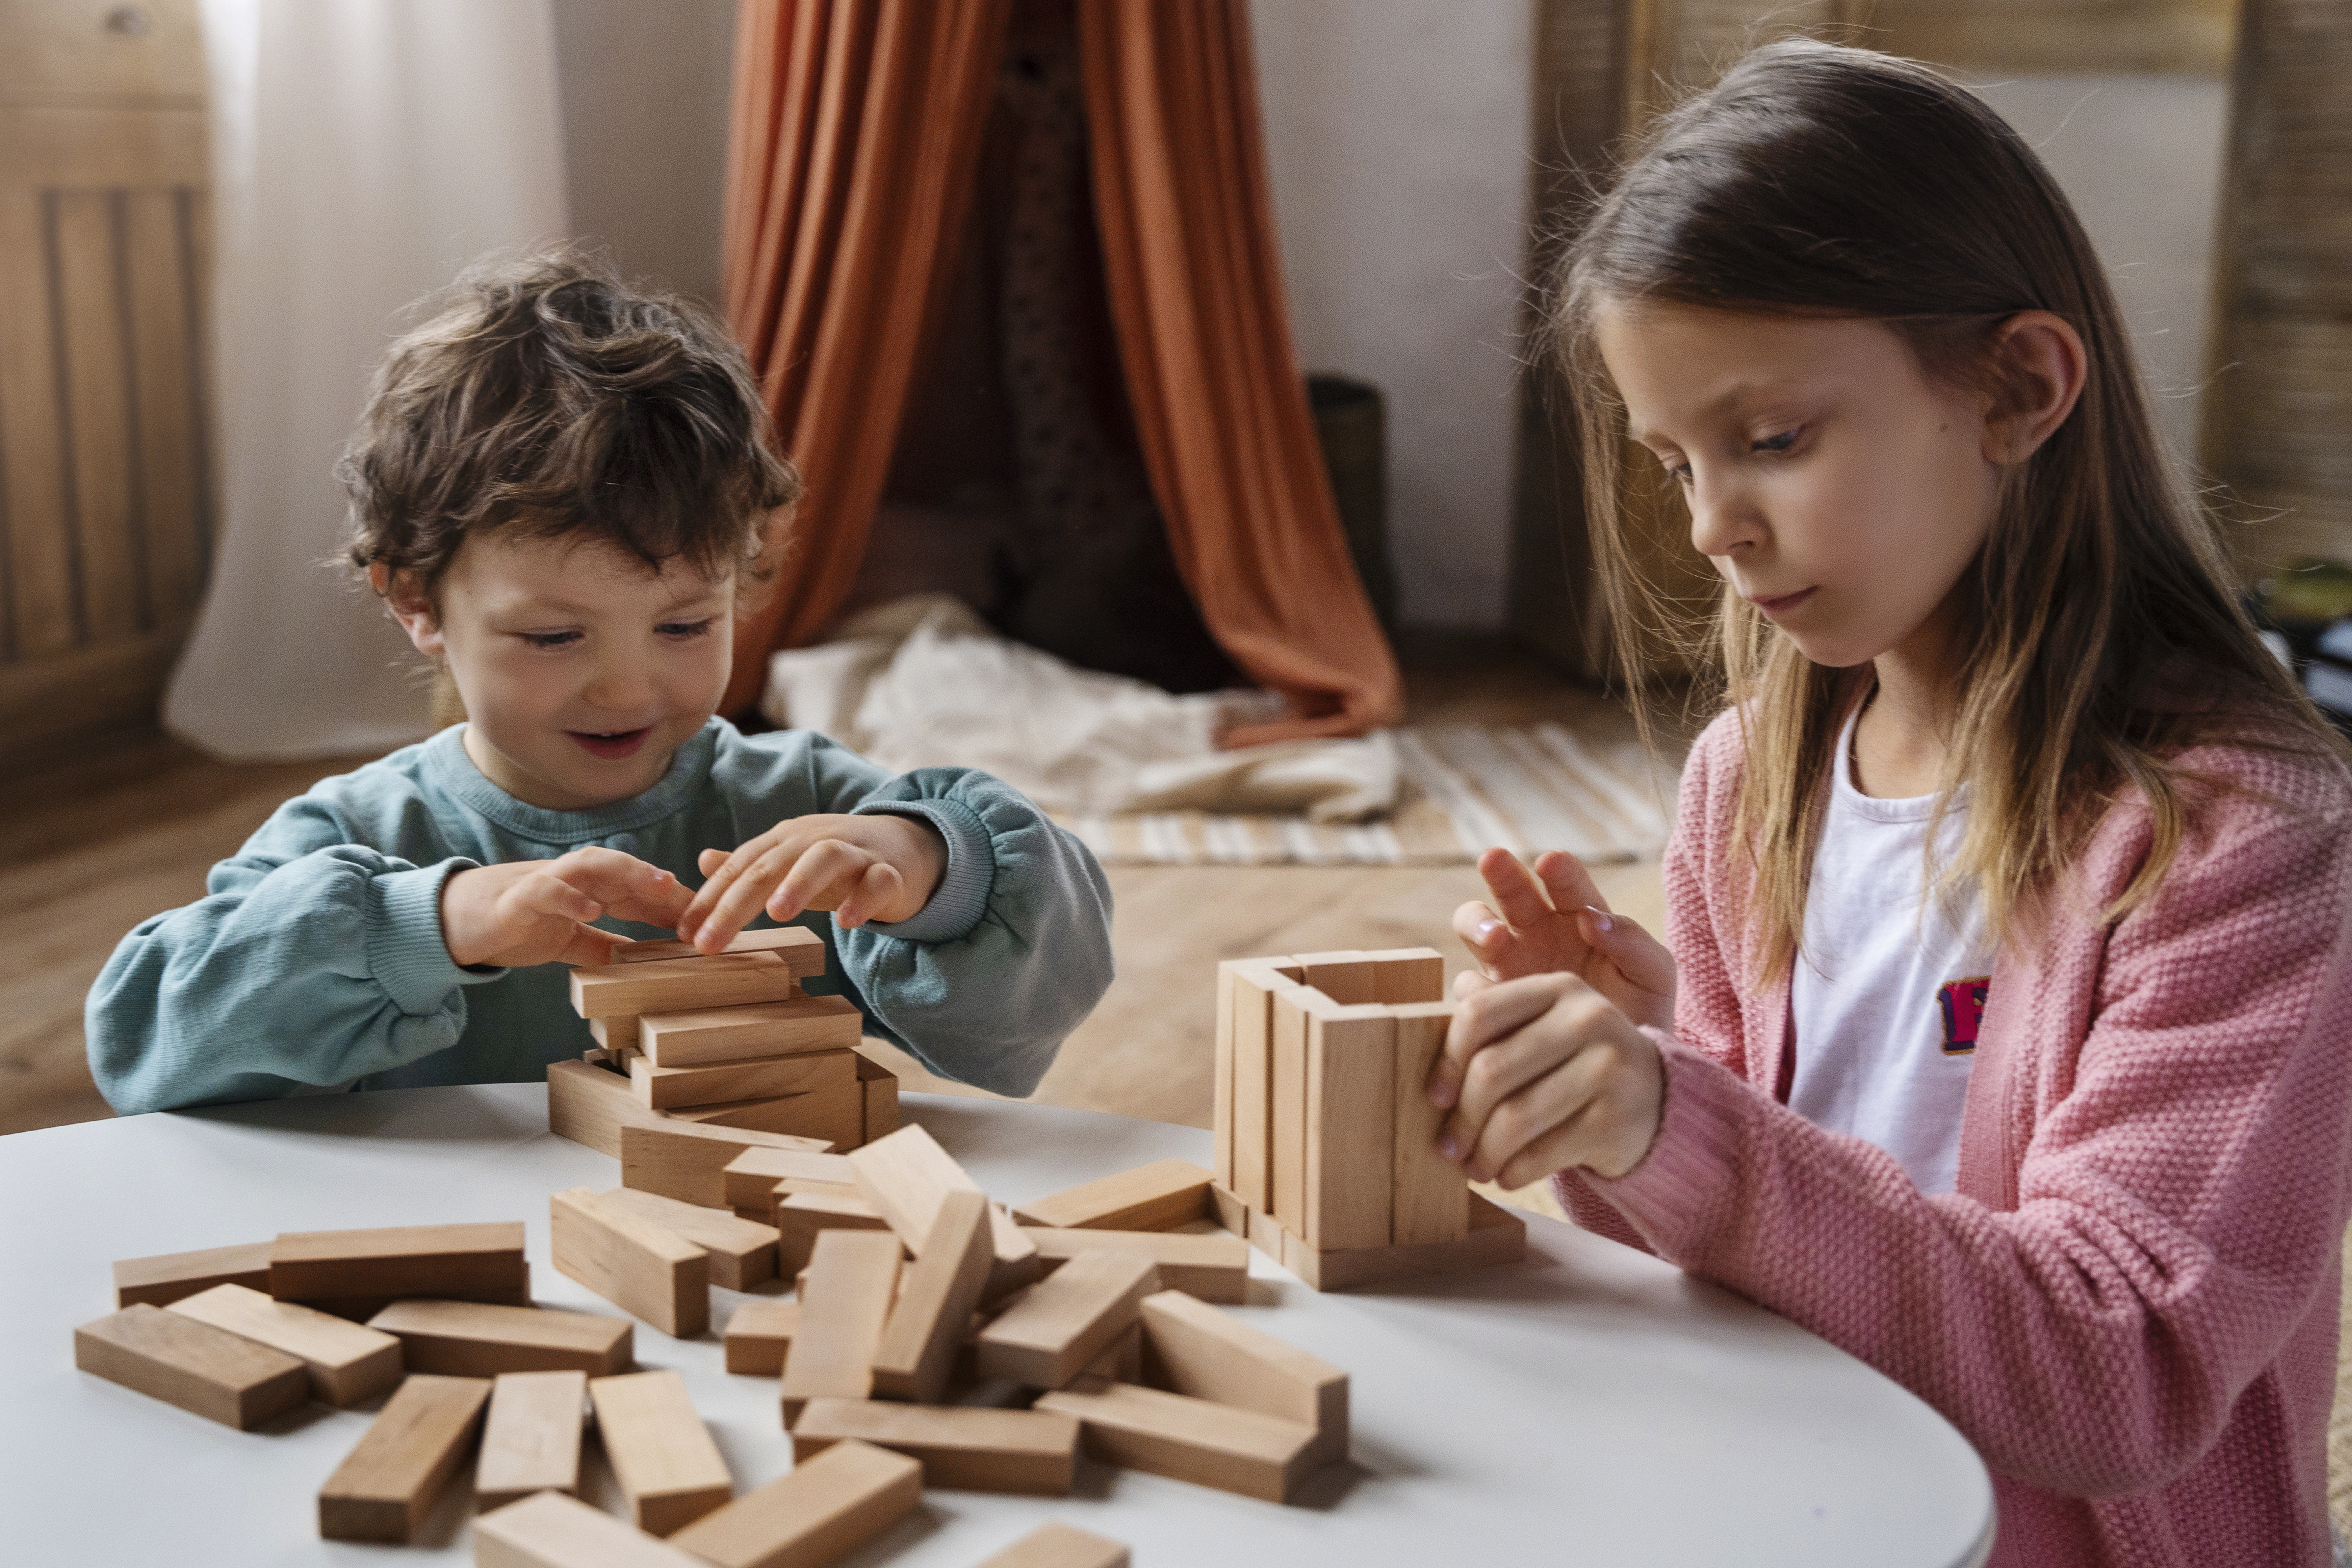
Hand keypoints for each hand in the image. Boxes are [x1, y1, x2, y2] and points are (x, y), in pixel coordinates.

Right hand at [441, 849, 691, 969]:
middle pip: (627, 871)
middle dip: (663, 881)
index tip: (706, 919)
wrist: (463, 922)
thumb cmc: (522, 925)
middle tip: (697, 896)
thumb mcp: (571, 942)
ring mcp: (550, 883)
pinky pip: (549, 890)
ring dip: (629, 872)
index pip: (640, 891)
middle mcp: (577, 880)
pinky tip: (591, 909)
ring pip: (595, 865)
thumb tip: (643, 960)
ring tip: (658, 885)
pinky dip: (571, 897)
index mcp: (592, 892)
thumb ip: (605, 946)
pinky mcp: (521, 897)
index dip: (672, 903)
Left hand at [678, 813, 945, 951]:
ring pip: (824, 859)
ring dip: (799, 883)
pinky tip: (848, 921)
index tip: (684, 933)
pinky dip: (863, 898)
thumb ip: (750, 865)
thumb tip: (703, 861)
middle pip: (771, 864)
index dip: (709, 899)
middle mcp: (815, 840)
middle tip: (709, 942)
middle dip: (735, 903)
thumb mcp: (791, 862)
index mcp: (786, 841)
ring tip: (777, 914)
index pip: (740, 866)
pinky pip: (878, 881)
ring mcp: (856, 853)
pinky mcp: (891, 872)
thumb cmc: (838, 863)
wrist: (905, 846)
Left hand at [1426, 971, 1664, 1185]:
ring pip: (1515, 1118)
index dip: (1446, 1061)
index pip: (1479, 1015)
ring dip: (1484, 1152)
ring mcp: (1607, 1067)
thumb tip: (1423, 1049)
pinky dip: (1515, 1171)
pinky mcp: (1616, 1117)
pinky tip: (1507, 1175)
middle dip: (1461, 1118)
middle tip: (1447, 1147)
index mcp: (1558, 988)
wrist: (1656, 1100)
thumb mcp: (1545, 1030)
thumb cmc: (1576, 1065)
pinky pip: (1544, 1152)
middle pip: (1492, 1070)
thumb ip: (1495, 1026)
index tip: (1434, 1096)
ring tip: (1473, 1167)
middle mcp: (1587, 1018)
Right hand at [1452, 847, 1675, 1030]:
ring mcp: (1510, 966)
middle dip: (1501, 873)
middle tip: (1494, 860)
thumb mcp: (1654, 976)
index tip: (1552, 862)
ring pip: (1476, 928)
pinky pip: (1471, 988)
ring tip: (1494, 937)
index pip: (1566, 883)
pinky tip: (1491, 995)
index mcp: (1578, 917)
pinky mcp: (1492, 1003)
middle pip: (1510, 892)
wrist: (1621, 1073)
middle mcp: (1538, 933)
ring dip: (1478, 924)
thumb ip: (1634, 942)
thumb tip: (1592, 918)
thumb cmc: (1642, 1013)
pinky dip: (1476, 987)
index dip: (1558, 870)